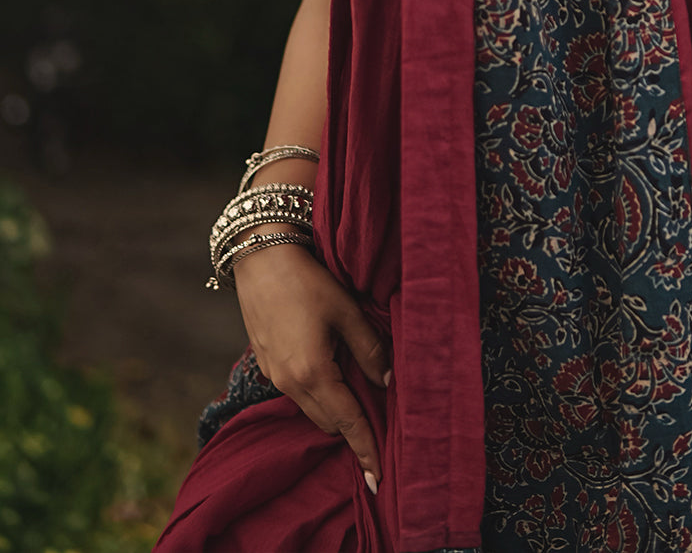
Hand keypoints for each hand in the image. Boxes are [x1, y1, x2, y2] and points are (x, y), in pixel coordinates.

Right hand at [233, 241, 389, 490]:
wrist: (260, 255)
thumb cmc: (308, 279)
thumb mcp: (347, 311)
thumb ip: (370, 350)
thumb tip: (388, 381)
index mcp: (313, 373)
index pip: (347, 423)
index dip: (366, 449)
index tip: (378, 480)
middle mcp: (290, 383)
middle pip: (328, 423)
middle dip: (352, 430)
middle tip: (379, 428)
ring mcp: (274, 376)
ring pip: (311, 409)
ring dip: (334, 409)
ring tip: (358, 396)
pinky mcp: (266, 364)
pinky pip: (297, 392)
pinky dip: (317, 392)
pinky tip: (330, 370)